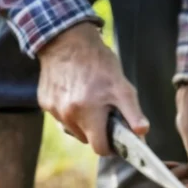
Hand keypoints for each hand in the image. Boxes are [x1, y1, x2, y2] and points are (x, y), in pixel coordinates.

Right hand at [36, 23, 148, 154]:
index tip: (116, 139)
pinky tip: (75, 92)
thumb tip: (142, 133)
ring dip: (83, 122)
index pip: (100, 148)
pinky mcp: (45, 102)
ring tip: (90, 100)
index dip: (111, 147)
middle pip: (86, 139)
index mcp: (88, 114)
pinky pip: (61, 116)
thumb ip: (132, 113)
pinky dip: (70, 111)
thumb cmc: (99, 63)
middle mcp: (68, 115)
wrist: (67, 39)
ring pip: (73, 129)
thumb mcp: (122, 87)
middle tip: (105, 113)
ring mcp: (54, 110)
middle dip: (97, 131)